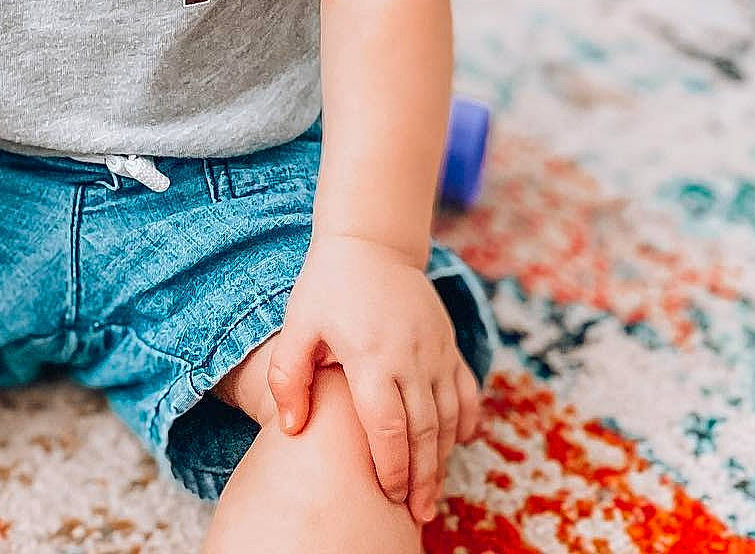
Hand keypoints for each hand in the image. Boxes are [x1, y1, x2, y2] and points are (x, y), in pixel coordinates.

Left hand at [265, 233, 480, 523]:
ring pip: (448, 417)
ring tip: (432, 494)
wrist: (371, 241)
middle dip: (421, 478)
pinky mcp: (448, 343)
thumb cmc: (328, 284)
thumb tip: (291, 427)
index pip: (387, 426)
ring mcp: (435, 350)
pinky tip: (459, 444)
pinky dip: (466, 421)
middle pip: (424, 431)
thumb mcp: (298, 323)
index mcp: (371, 356)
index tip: (387, 496)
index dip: (390, 466)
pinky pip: (465, 390)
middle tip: (417, 514)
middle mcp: (410, 357)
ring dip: (443, 458)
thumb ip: (288, 375)